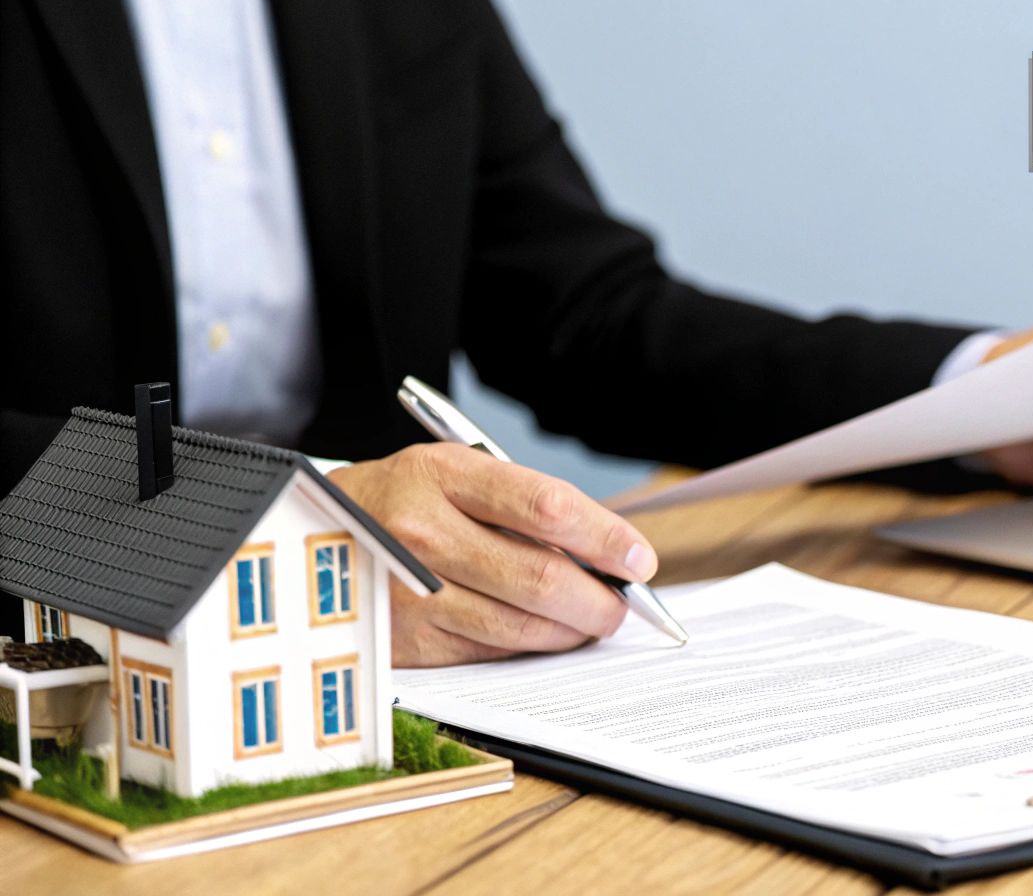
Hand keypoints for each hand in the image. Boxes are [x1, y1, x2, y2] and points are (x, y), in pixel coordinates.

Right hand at [328, 443, 656, 666]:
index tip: (638, 558)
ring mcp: (409, 590)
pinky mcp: (404, 639)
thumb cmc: (400, 500)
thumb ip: (520, 506)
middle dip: (600, 598)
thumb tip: (604, 553)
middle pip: (541, 576)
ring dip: (573, 629)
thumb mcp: (450, 474)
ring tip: (593, 621)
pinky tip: (546, 635)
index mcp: (442, 473)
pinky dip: (531, 647)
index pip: (547, 507)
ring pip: (521, 625)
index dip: (606, 537)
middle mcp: (422, 531)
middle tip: (623, 605)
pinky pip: (489, 650)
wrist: (303, 536)